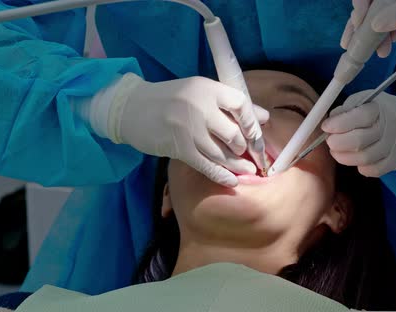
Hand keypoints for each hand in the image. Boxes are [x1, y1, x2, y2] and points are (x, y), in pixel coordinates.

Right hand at [108, 73, 268, 186]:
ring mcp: (189, 130)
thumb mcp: (199, 91)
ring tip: (247, 170)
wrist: (132, 108)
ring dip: (237, 165)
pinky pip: (206, 166)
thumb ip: (229, 103)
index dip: (253, 121)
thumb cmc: (170, 99)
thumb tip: (263, 117)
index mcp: (207, 89)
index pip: (240, 104)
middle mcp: (200, 107)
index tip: (257, 134)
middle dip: (244, 148)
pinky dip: (221, 175)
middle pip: (233, 134)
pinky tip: (231, 181)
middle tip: (250, 155)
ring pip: (222, 153)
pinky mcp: (180, 148)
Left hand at [321, 90, 395, 176]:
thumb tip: (330, 121)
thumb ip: (346, 109)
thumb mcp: (365, 100)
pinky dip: (360, 167)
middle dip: (337, 143)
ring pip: (363, 158)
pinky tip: (355, 158)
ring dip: (344, 157)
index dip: (337, 124)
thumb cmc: (381, 111)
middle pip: (358, 141)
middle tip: (330, 141)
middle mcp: (387, 128)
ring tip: (337, 151)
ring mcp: (392, 147)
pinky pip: (373, 170)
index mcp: (378, 109)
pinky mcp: (395, 162)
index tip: (326, 127)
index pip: (357, 117)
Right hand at [341, 0, 395, 56]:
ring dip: (375, 30)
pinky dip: (390, 26)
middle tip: (350, 47)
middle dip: (360, 25)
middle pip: (367, 3)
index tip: (357, 28)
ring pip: (378, 9)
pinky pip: (392, 11)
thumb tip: (373, 27)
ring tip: (379, 52)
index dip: (357, 9)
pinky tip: (392, 40)